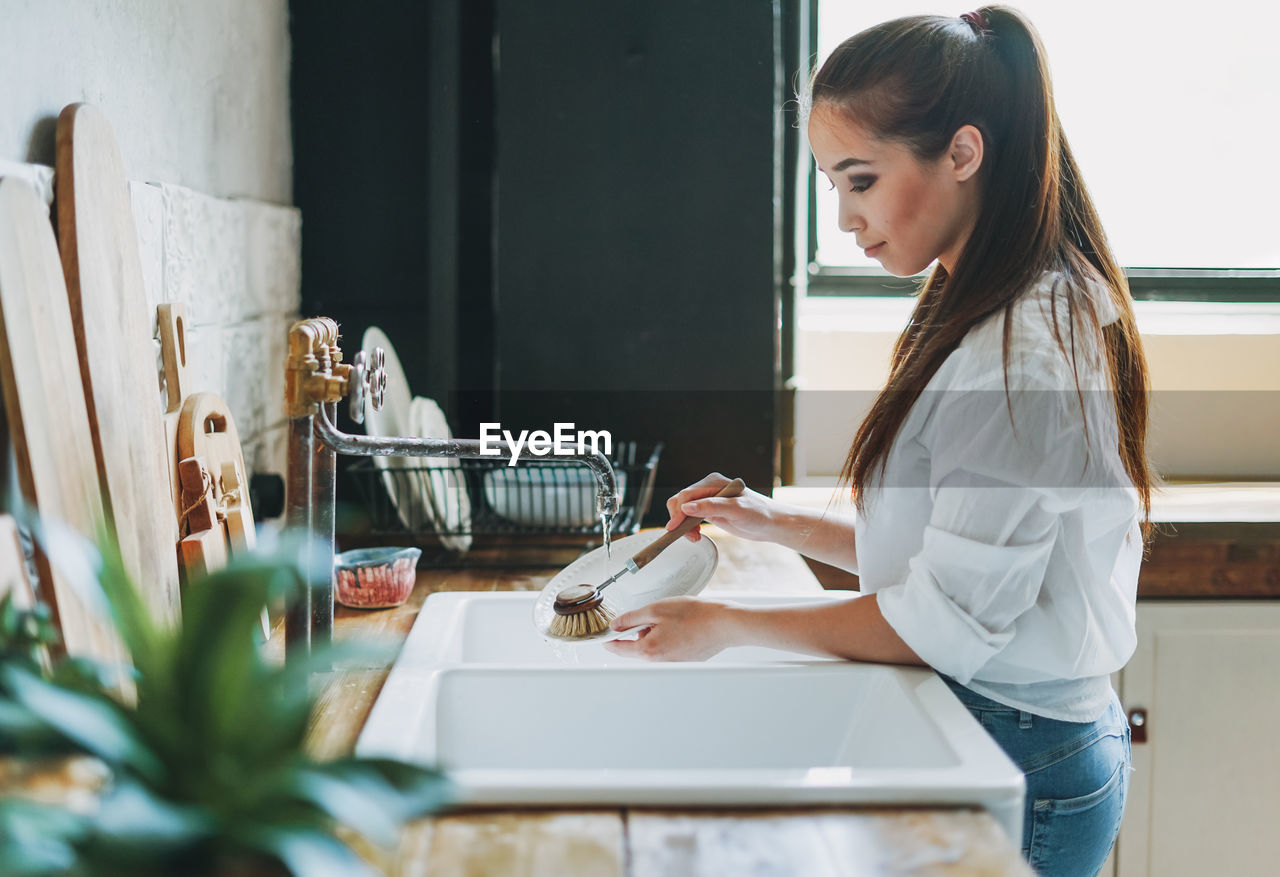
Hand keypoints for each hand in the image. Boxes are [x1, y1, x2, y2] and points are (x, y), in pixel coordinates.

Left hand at [602, 597, 738, 660]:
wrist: (724, 625)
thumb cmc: (694, 615)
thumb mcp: (656, 609)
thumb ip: (631, 618)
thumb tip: (615, 625)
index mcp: (648, 649)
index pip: (618, 648)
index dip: (608, 639)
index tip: (604, 634)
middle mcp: (659, 662)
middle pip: (636, 648)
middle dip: (639, 632)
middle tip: (653, 615)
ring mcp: (673, 663)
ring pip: (653, 648)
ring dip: (655, 634)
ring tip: (672, 619)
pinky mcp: (684, 661)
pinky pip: (668, 649)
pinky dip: (669, 638)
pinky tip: (683, 627)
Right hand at [665, 472, 778, 543]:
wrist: (771, 524)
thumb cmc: (759, 514)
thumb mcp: (735, 510)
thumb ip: (711, 507)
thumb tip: (687, 507)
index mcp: (713, 482)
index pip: (687, 494)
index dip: (678, 511)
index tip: (675, 527)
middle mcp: (708, 488)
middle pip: (681, 501)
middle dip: (679, 519)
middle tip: (689, 536)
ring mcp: (708, 500)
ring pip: (683, 510)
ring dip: (683, 524)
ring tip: (694, 537)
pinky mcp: (710, 511)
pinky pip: (690, 517)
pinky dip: (688, 527)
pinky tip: (696, 535)